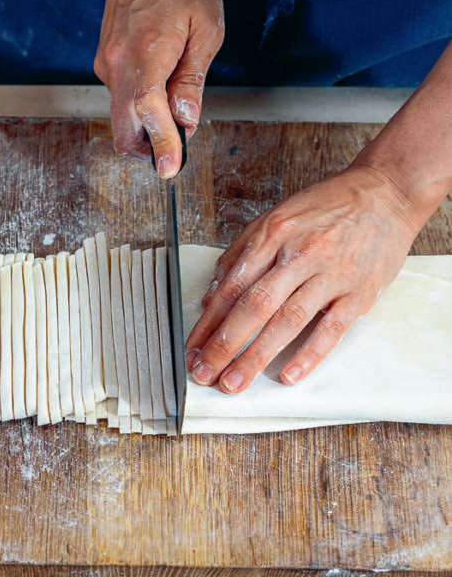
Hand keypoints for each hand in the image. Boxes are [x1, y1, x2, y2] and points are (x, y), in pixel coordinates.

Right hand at [93, 0, 223, 176]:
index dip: (161, 144)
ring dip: (147, 123)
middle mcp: (117, 64)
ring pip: (122, 114)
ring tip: (177, 101)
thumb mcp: (205, 29)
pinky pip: (122, 96)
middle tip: (178, 148)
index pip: (148, 112)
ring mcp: (107, 63)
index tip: (170, 169)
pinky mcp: (105, 61)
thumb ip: (192, 78)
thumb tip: (187, 119)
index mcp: (146, 53)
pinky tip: (163, 85)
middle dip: (148, 146)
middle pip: (123, 127)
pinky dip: (140, 105)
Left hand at [185, 164, 419, 392]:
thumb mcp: (276, 216)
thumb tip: (212, 296)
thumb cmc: (327, 206)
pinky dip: (309, 354)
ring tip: (234, 382)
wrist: (385, 194)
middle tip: (204, 373)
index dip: (207, 322)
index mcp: (273, 234)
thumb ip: (241, 254)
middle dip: (224, 344)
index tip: (191, 348)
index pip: (231, 286)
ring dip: (256, 356)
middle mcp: (299, 254)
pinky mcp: (359, 292)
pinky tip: (288, 375)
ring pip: (287, 321)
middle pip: (254, 306)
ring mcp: (331, 274)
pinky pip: (332, 329)